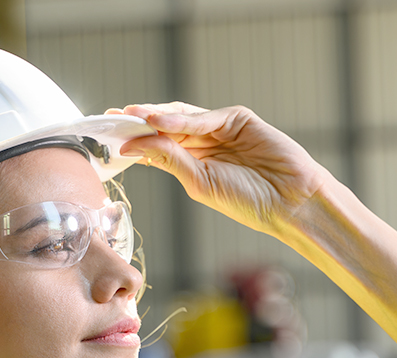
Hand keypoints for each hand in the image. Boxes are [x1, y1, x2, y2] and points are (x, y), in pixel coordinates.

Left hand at [110, 102, 329, 235]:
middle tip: (110, 118)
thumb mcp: (199, 183)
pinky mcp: (237, 118)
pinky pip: (203, 117)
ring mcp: (220, 129)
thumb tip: (132, 145)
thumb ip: (169, 160)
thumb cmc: (248, 201)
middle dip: (138, 122)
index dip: (133, 139)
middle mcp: (203, 143)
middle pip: (164, 126)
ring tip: (129, 116)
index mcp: (192, 163)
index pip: (156, 145)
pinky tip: (158, 120)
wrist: (289, 201)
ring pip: (180, 117)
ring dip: (154, 116)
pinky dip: (180, 117)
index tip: (107, 135)